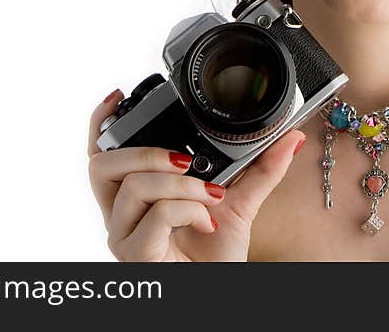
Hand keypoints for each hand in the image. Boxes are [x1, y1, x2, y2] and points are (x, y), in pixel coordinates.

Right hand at [87, 88, 305, 261]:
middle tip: (185, 162)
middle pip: (102, 165)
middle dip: (147, 152)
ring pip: (133, 186)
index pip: (101, 156)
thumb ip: (261, 169)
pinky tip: (207, 221)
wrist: (217, 292)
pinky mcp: (136, 255)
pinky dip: (188, 211)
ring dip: (181, 185)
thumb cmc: (214, 258)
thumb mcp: (240, 204)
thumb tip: (289, 138)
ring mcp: (124, 236)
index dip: (99, 124)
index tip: (118, 96)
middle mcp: (121, 215)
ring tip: (210, 197)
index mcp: (135, 197)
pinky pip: (155, 216)